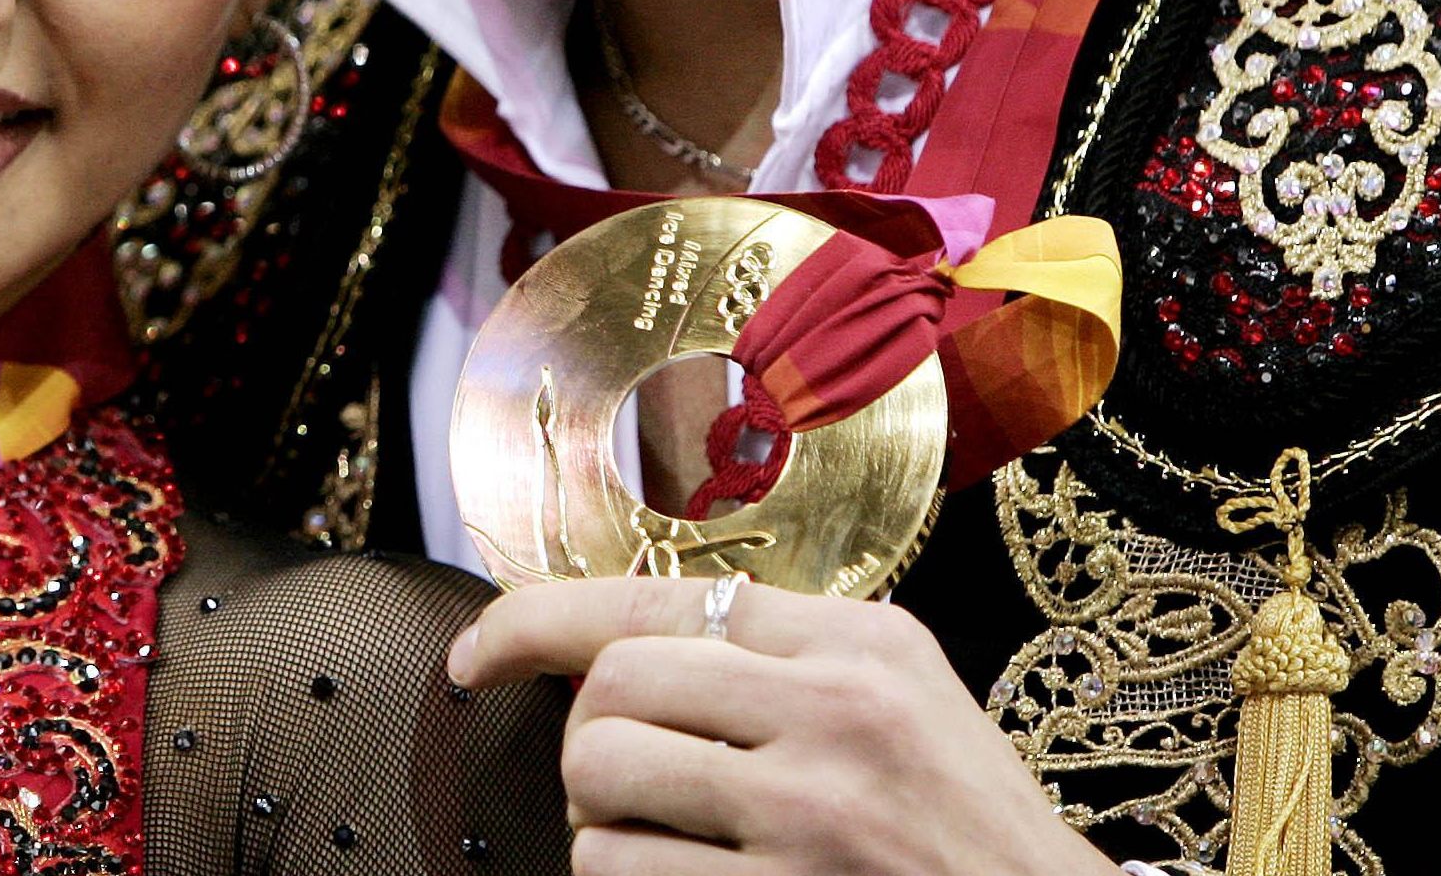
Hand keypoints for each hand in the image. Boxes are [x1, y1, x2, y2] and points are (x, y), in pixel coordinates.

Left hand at [450, 576, 1116, 875]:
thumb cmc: (963, 818)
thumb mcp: (902, 691)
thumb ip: (783, 650)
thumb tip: (619, 637)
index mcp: (859, 645)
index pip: (654, 600)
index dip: (538, 621)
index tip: (478, 652)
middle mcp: (836, 717)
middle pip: (611, 691)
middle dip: (589, 740)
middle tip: (629, 781)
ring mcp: (812, 820)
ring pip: (602, 786)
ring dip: (603, 824)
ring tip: (662, 840)